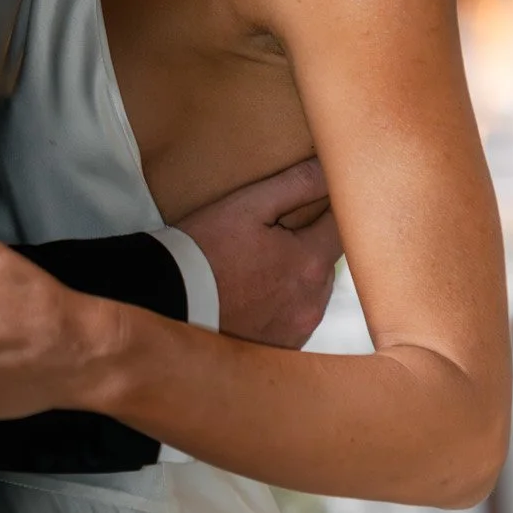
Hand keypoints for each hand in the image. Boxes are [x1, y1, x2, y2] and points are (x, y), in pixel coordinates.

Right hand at [178, 156, 340, 350]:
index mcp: (310, 263)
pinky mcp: (283, 346)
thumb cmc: (205, 247)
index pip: (343, 227)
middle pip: (328, 260)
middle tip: (277, 234)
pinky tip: (258, 294)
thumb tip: (329, 166)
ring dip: (299, 276)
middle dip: (311, 244)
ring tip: (262, 266)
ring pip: (315, 290)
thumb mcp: (248, 206)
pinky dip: (286, 303)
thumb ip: (296, 185)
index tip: (314, 200)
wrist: (168, 299)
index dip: (331, 208)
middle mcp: (314, 301)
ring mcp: (299, 328)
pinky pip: (298, 317)